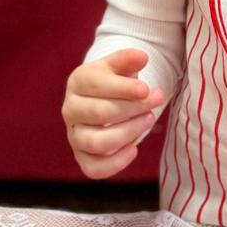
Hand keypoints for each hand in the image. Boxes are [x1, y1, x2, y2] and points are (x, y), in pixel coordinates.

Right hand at [62, 48, 163, 178]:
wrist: (102, 99)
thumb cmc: (114, 81)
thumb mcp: (120, 66)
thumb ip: (128, 59)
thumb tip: (142, 57)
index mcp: (78, 81)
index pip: (99, 86)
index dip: (125, 89)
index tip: (147, 89)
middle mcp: (70, 109)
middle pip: (101, 114)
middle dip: (134, 109)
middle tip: (156, 101)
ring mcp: (73, 135)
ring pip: (97, 142)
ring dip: (129, 133)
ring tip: (148, 120)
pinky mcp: (81, 157)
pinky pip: (94, 169)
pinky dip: (116, 162)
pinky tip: (134, 149)